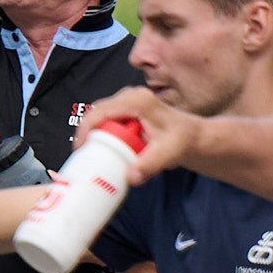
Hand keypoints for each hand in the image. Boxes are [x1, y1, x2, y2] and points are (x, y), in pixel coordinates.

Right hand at [77, 86, 203, 185]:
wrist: (192, 136)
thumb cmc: (182, 140)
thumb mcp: (168, 154)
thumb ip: (149, 165)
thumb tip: (130, 177)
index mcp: (138, 101)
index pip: (101, 111)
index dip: (85, 129)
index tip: (80, 149)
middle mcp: (130, 96)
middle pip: (97, 114)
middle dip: (88, 135)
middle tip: (86, 157)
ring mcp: (127, 101)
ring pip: (100, 118)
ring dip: (97, 137)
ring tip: (98, 156)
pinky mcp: (125, 109)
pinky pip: (106, 121)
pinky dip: (104, 136)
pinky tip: (108, 151)